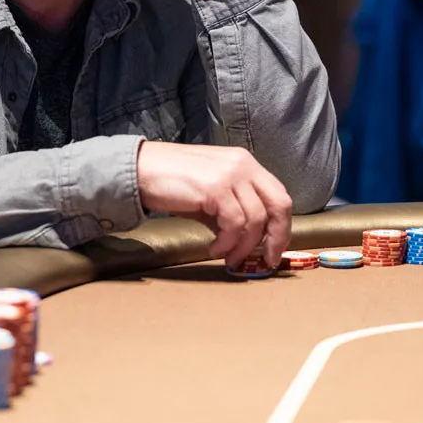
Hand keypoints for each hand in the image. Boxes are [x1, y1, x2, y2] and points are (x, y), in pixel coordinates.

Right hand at [136, 141, 291, 268]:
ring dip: (242, 245)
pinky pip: (234, 224)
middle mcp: (243, 165)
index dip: (281, 226)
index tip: (274, 248)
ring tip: (226, 256)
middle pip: (278, 205)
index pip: (278, 195)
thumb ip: (232, 210)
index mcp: (244, 163)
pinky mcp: (215, 188)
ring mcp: (230, 174)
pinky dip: (226, 242)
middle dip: (276, 237)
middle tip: (266, 259)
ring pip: (255, 219)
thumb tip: (247, 241)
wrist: (140, 170)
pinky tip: (214, 247)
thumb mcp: (210, 194)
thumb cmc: (172, 182)